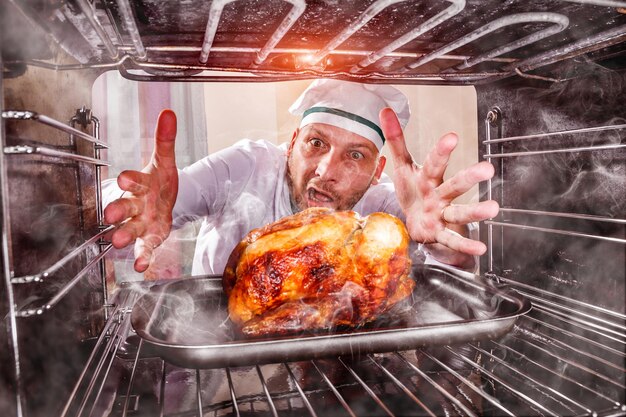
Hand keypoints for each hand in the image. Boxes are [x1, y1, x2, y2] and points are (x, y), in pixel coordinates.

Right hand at [104, 109, 177, 271]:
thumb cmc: (159, 181)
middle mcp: (136, 204)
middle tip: (110, 214)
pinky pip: (145, 248)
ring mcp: (141, 223)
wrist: (163, 200)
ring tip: (118, 241)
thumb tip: (169, 114)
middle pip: (124, 207)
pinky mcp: (150, 238)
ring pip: (130, 229)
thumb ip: (166, 141)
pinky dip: (143, 257)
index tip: (124, 178)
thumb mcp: (165, 161)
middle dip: (117, 210)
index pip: (133, 180)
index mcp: (140, 183)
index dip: (129, 179)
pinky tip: (141, 266)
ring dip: (124, 235)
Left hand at [379, 108, 498, 256]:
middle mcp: (439, 194)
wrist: (415, 221)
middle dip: (469, 177)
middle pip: (454, 185)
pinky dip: (465, 246)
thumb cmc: (413, 190)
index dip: (442, 151)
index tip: (452, 137)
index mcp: (428, 177)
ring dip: (476, 211)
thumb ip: (397, 140)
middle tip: (487, 169)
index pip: (435, 162)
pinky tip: (480, 249)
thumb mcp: (402, 166)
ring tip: (493, 209)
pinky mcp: (440, 233)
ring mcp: (442, 214)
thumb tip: (385, 110)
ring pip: (459, 212)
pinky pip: (452, 241)